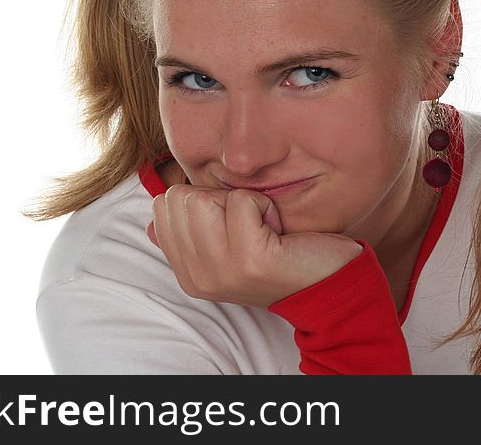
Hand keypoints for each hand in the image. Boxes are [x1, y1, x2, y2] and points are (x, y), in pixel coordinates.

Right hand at [146, 183, 363, 307]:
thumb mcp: (227, 246)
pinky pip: (241, 201)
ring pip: (206, 198)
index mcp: (188, 273)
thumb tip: (153, 222)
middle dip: (220, 198)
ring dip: (243, 201)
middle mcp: (198, 277)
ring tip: (264, 227)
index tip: (233, 224)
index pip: (163, 206)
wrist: (327, 283)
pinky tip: (278, 230)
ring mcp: (222, 271)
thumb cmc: (281, 255)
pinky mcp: (250, 260)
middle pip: (182, 197)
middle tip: (251, 226)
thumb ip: (190, 234)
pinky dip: (264, 206)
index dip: (203, 199)